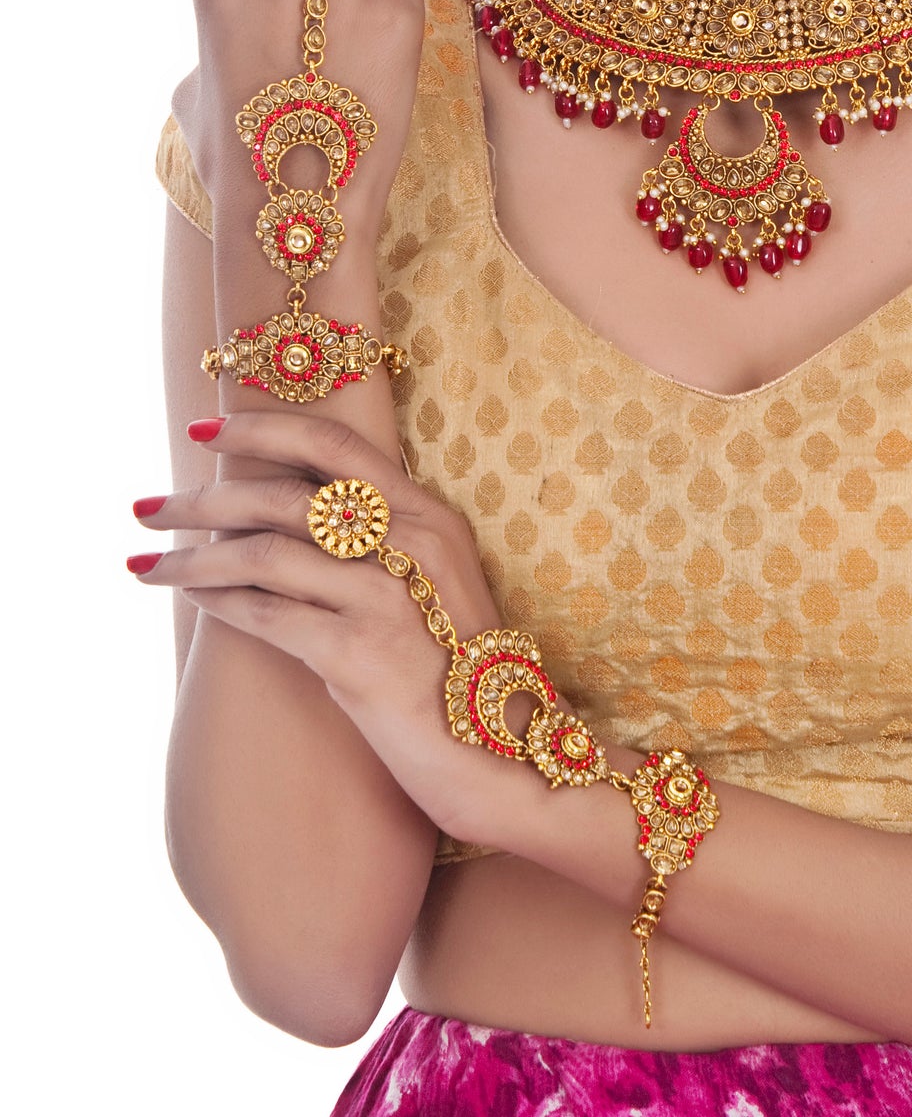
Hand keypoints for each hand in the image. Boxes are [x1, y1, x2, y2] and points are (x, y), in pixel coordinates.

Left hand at [130, 410, 531, 847]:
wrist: (500, 749)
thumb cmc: (457, 667)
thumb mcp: (434, 582)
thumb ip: (381, 541)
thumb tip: (287, 516)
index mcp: (430, 515)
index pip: (335, 444)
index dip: (263, 428)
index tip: (204, 431)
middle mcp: (411, 542)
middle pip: (285, 494)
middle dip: (202, 498)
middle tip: (147, 507)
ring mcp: (386, 597)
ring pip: (263, 553)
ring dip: (192, 557)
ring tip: (146, 563)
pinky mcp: (359, 653)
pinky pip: (268, 615)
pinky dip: (221, 603)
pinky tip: (195, 600)